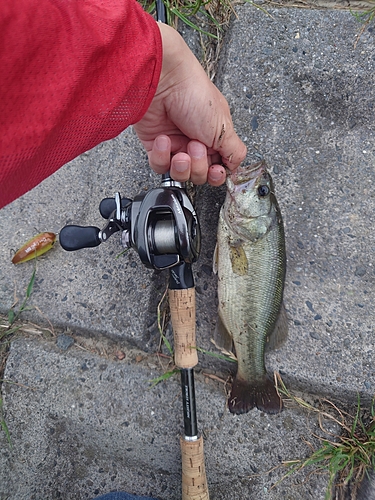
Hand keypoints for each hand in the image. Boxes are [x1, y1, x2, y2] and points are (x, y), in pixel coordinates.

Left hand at [133, 23, 245, 185]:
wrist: (164, 81)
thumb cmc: (195, 94)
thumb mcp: (224, 127)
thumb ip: (234, 151)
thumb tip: (236, 166)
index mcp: (215, 137)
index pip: (218, 167)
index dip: (216, 174)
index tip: (215, 170)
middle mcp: (195, 141)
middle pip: (199, 174)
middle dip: (198, 166)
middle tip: (195, 147)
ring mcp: (175, 144)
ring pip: (180, 174)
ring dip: (181, 166)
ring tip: (180, 150)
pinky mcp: (155, 145)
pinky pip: (160, 166)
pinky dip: (161, 157)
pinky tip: (163, 140)